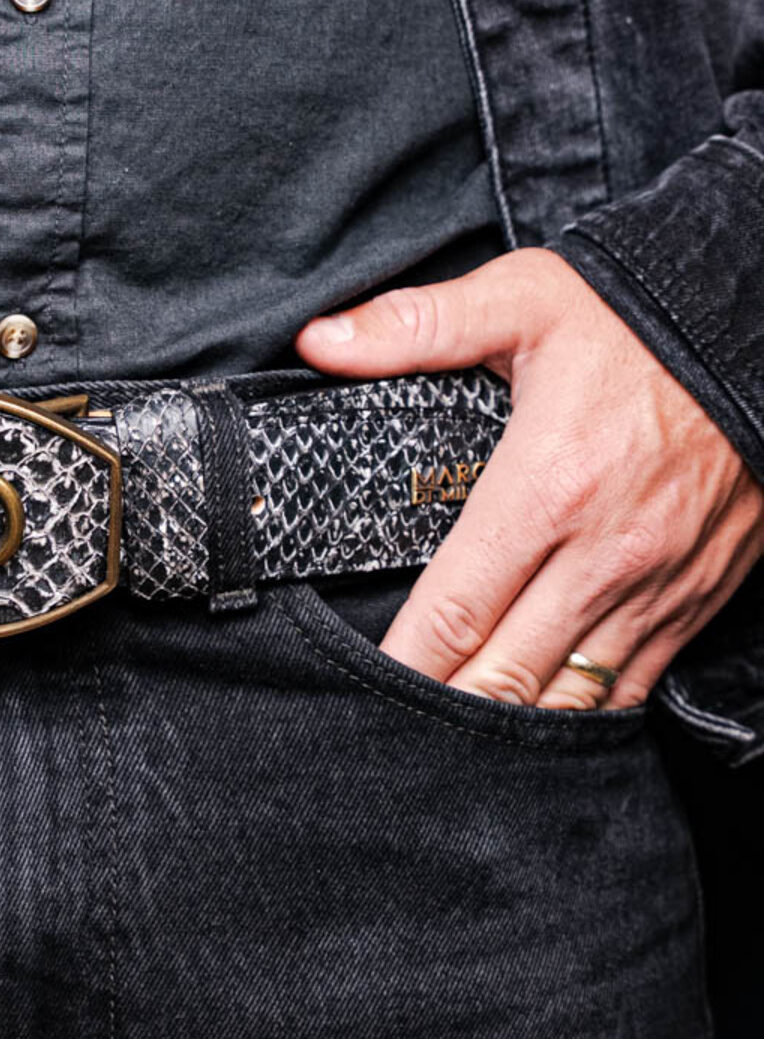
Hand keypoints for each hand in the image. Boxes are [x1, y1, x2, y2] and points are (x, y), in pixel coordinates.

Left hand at [294, 248, 763, 708]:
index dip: (405, 664)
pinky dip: (581, 712)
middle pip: (506, 674)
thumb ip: (417, 326)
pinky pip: (633, 684)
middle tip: (391, 729)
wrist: (762, 326)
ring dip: (507, 724)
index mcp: (546, 488)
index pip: (456, 611)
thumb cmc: (637, 318)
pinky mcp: (696, 596)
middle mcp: (603, 553)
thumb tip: (320, 343)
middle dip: (443, 711)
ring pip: (570, 696)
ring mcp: (656, 585)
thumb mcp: (521, 299)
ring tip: (449, 740)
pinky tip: (535, 715)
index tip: (363, 688)